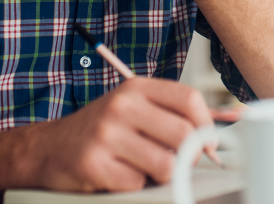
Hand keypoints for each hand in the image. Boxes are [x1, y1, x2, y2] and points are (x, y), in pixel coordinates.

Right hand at [28, 77, 213, 192]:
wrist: (48, 149)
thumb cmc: (100, 130)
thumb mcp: (133, 109)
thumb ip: (172, 114)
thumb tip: (225, 125)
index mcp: (136, 88)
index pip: (190, 99)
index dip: (207, 124)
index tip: (208, 142)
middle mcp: (121, 106)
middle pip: (184, 134)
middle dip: (189, 156)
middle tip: (178, 162)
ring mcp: (106, 135)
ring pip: (166, 164)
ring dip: (161, 175)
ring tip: (144, 168)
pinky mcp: (94, 164)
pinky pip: (138, 184)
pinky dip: (134, 186)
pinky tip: (119, 175)